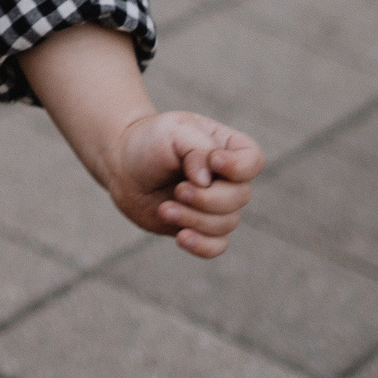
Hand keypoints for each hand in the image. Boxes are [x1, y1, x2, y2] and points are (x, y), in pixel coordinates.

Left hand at [98, 110, 265, 257]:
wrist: (123, 166)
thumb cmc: (150, 142)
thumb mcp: (173, 131)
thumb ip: (197, 148)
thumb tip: (207, 181)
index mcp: (228, 148)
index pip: (253, 161)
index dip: (239, 167)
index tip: (213, 161)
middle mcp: (228, 180)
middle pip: (240, 197)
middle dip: (206, 198)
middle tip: (178, 191)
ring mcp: (217, 206)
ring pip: (226, 223)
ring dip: (194, 218)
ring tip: (164, 209)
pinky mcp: (201, 228)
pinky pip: (217, 246)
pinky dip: (202, 245)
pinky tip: (181, 237)